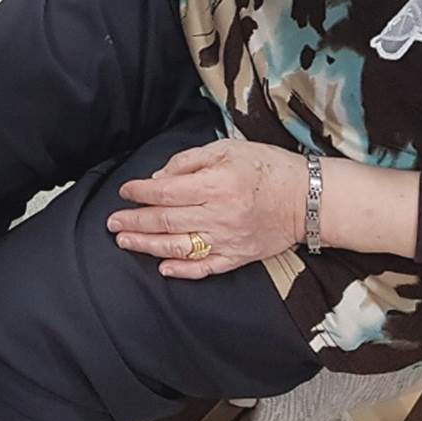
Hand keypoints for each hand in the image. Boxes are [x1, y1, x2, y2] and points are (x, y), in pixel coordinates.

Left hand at [108, 141, 306, 278]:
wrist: (310, 198)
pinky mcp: (239, 256)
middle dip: (134, 222)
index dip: (139, 192)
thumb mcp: (228, 150)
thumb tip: (159, 178)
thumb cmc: (268, 168)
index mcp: (215, 185)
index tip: (124, 191)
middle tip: (112, 222)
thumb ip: (190, 162)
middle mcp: (218, 215)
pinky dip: (182, 270)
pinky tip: (162, 268)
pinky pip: (205, 268)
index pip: (165, 191)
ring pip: (178, 247)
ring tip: (124, 241)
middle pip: (165, 221)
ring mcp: (228, 240)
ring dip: (147, 246)